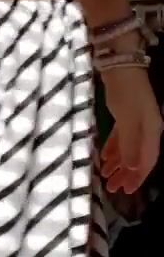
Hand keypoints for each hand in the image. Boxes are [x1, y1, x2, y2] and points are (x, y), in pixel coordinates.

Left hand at [100, 68, 162, 194]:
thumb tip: (135, 170)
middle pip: (138, 157)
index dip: (138, 178)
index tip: (127, 192)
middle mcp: (147, 128)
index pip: (147, 161)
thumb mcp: (128, 121)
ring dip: (118, 164)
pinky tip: (104, 158)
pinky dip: (113, 148)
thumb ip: (130, 146)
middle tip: (112, 189)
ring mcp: (136, 121)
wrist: (120, 65)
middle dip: (126, 174)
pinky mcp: (125, 114)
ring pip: (128, 148)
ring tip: (106, 177)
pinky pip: (121, 137)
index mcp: (151, 131)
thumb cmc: (126, 93)